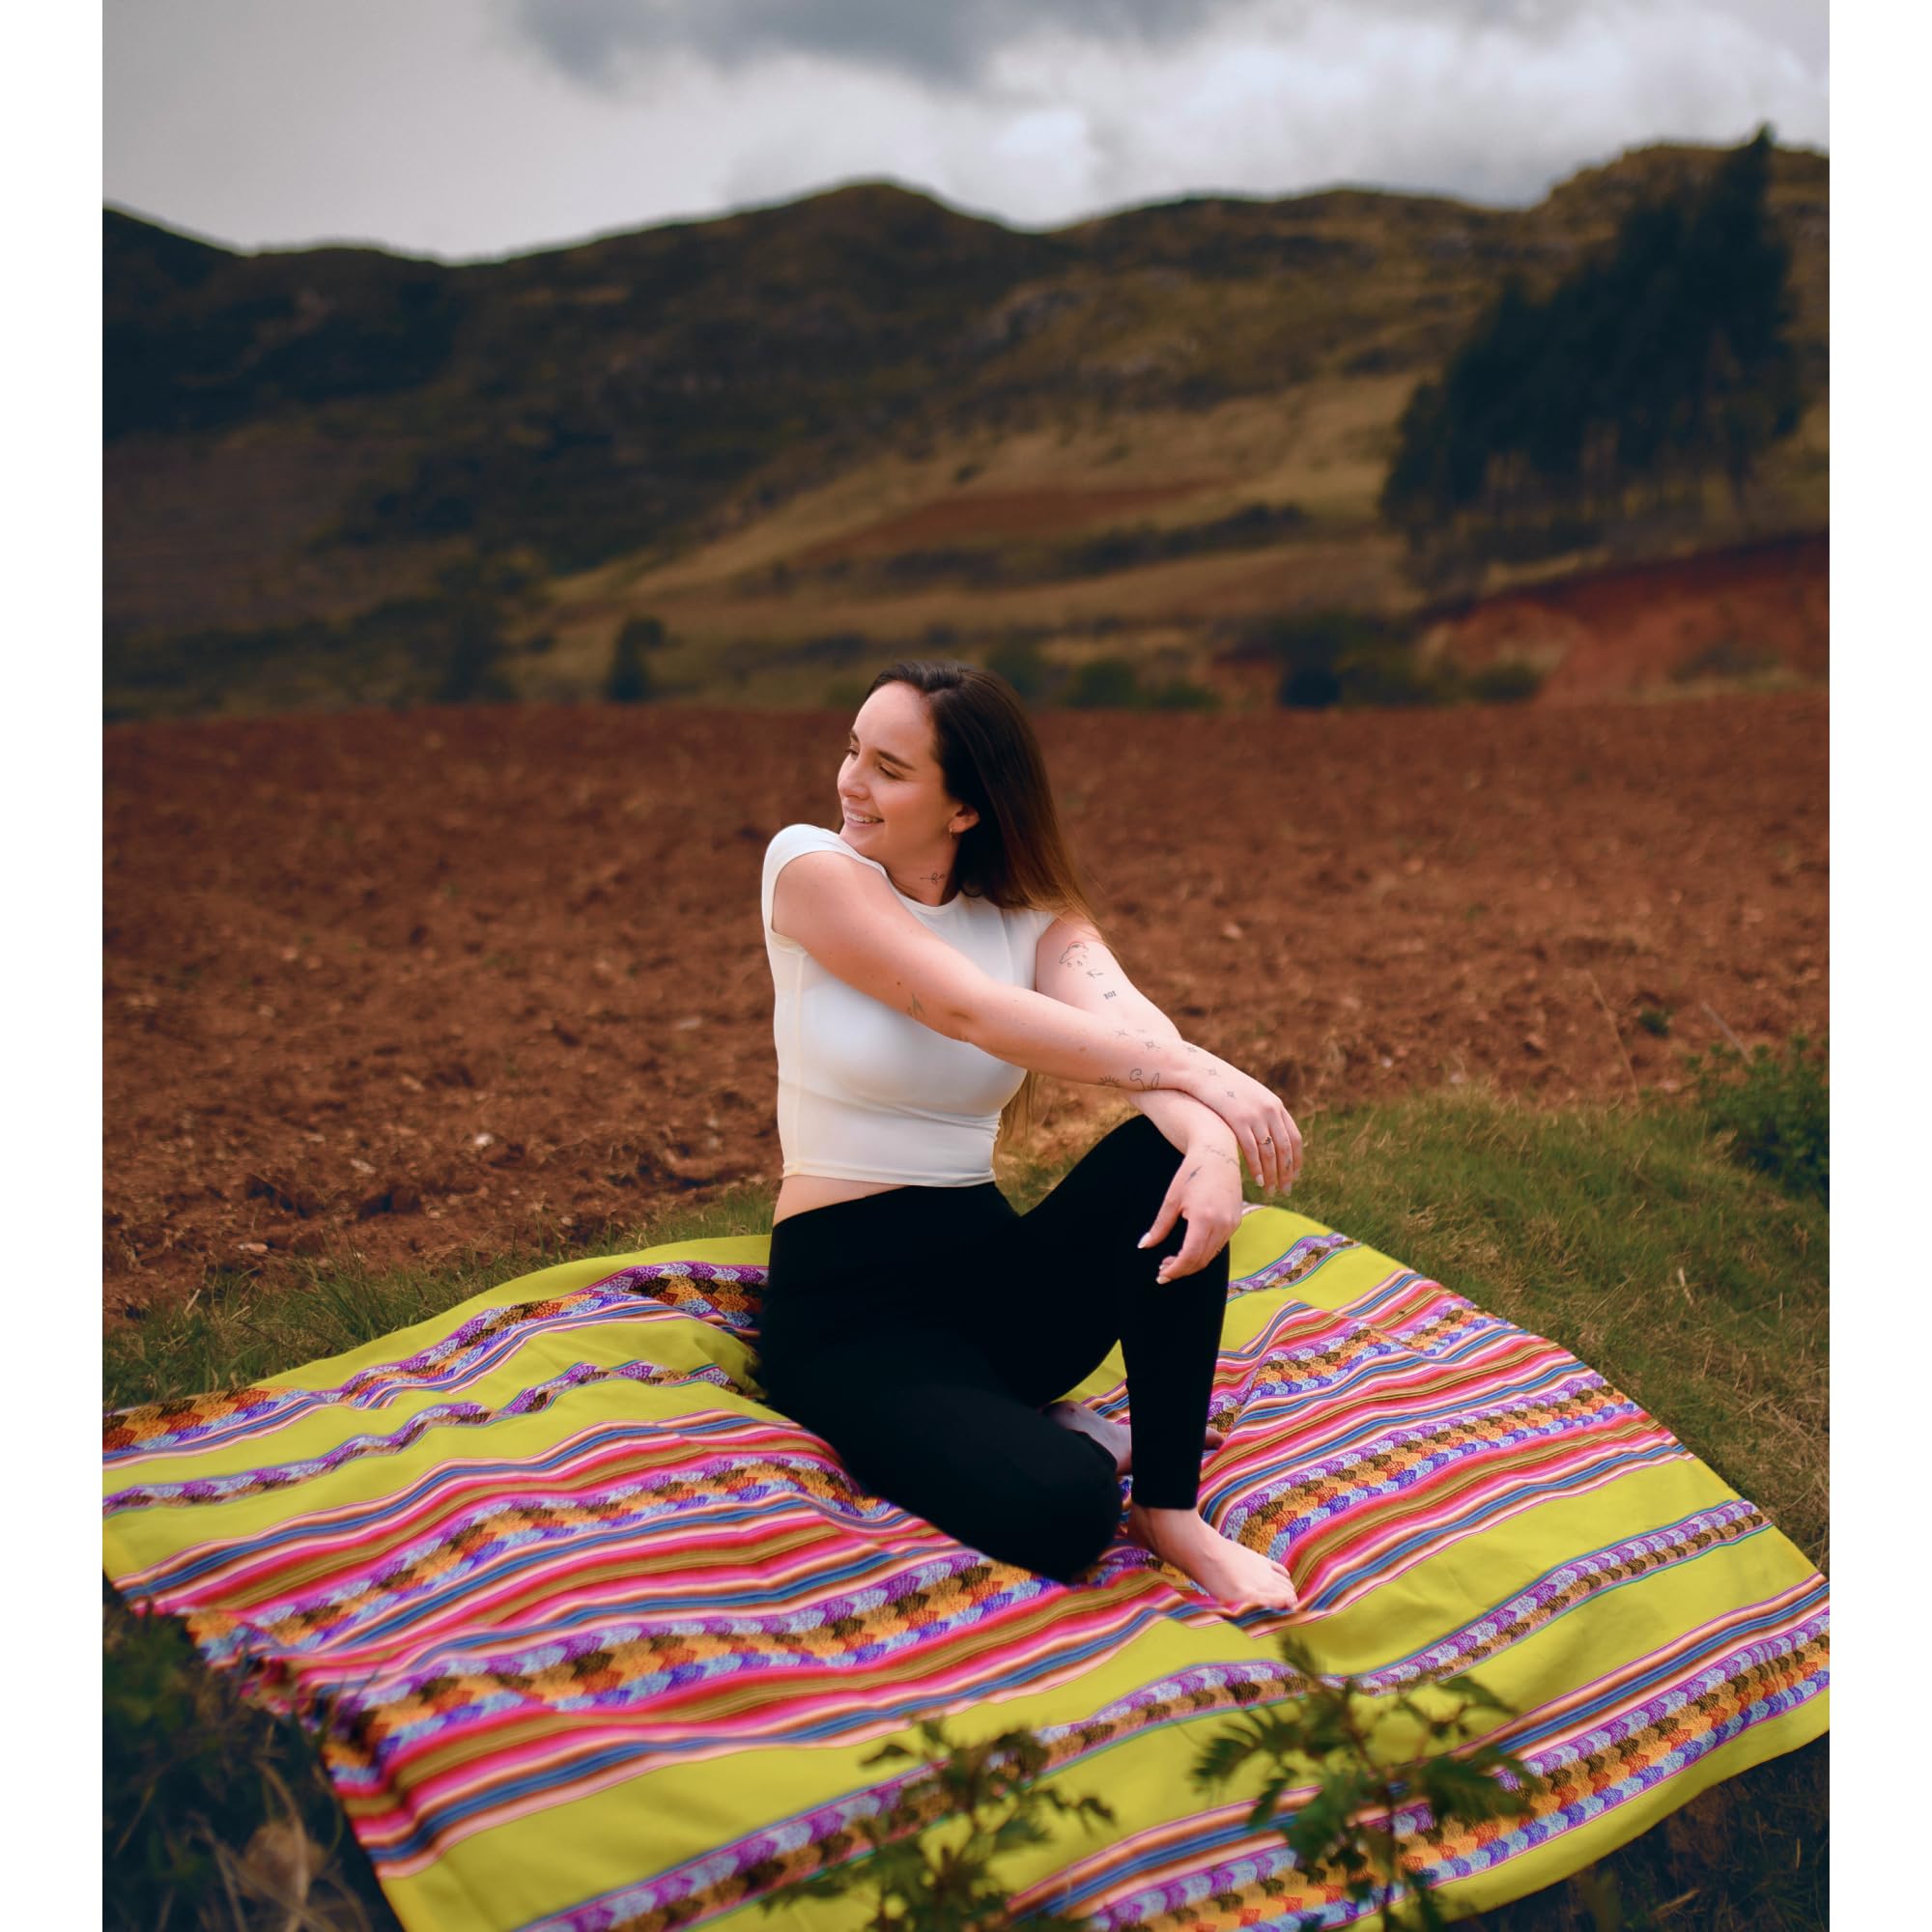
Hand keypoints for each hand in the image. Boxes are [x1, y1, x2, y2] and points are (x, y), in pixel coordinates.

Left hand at [1138, 1132, 1245, 1282]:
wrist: (1218, 1153)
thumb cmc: (1191, 1172)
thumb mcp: (1172, 1199)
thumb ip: (1160, 1226)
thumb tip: (1144, 1245)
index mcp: (1204, 1218)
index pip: (1190, 1256)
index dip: (1175, 1270)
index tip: (1161, 1275)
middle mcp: (1222, 1224)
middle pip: (1201, 1260)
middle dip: (1182, 1269)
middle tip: (1163, 1269)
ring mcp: (1232, 1224)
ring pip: (1212, 1255)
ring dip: (1193, 1262)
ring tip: (1173, 1260)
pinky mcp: (1236, 1221)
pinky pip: (1219, 1245)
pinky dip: (1204, 1252)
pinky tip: (1190, 1248)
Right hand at [1176, 1050, 1303, 1192]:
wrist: (1200, 1071)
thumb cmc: (1220, 1086)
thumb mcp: (1247, 1096)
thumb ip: (1259, 1113)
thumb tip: (1264, 1133)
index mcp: (1275, 1105)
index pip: (1294, 1137)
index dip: (1296, 1159)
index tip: (1294, 1175)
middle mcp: (1270, 1110)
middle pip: (1285, 1148)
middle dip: (1287, 1172)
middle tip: (1286, 1190)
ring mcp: (1255, 1115)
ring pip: (1271, 1152)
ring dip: (1273, 1175)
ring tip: (1272, 1190)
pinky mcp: (1238, 1120)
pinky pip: (1252, 1151)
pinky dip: (1257, 1169)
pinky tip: (1257, 1181)